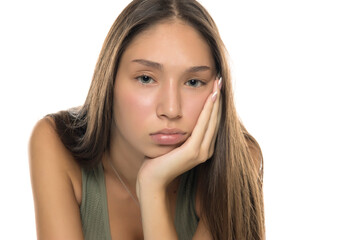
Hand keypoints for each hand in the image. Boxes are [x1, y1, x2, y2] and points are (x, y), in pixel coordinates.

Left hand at [136, 77, 221, 194]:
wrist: (152, 180)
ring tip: (217, 84)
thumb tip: (177, 117)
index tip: (215, 87)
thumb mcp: (173, 142)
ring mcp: (201, 151)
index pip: (212, 122)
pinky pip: (202, 125)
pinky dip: (207, 110)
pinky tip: (210, 97)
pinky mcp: (193, 151)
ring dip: (215, 101)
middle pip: (215, 119)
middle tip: (219, 80)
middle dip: (217, 98)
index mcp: (203, 148)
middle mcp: (206, 150)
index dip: (215, 104)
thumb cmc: (158, 161)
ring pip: (212, 120)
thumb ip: (180, 132)